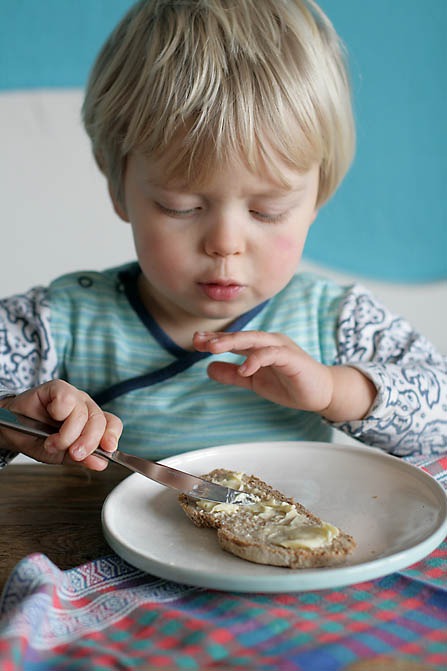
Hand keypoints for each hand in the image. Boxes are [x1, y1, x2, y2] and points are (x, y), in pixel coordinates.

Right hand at [0, 380, 122, 470]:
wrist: (10, 429)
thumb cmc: (36, 439)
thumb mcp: (61, 455)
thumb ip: (81, 458)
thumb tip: (101, 463)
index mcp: (91, 422)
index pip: (112, 424)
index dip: (112, 436)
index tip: (108, 450)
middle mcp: (85, 407)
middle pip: (99, 421)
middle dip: (88, 442)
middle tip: (75, 454)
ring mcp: (73, 396)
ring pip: (83, 414)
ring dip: (67, 434)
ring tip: (52, 443)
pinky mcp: (59, 387)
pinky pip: (67, 400)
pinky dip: (57, 413)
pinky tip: (48, 417)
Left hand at [193, 330, 376, 421]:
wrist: (321, 393)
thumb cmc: (289, 383)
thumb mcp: (254, 381)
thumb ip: (233, 375)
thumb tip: (208, 369)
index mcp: (260, 346)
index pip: (234, 340)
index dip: (215, 340)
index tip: (196, 341)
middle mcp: (269, 342)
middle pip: (241, 336)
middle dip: (220, 338)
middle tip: (199, 341)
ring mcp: (281, 348)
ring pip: (254, 340)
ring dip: (233, 343)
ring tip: (214, 348)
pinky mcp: (292, 358)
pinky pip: (272, 354)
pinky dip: (257, 359)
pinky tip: (244, 368)